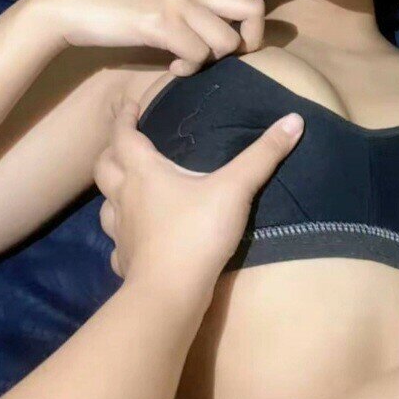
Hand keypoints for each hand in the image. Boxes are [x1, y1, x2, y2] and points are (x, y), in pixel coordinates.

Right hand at [28, 0, 311, 75]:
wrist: (76, 6)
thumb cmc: (119, 11)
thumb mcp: (162, 4)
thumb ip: (192, 15)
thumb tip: (215, 40)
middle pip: (253, 8)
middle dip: (252, 37)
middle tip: (234, 51)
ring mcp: (179, 4)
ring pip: (226, 41)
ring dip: (211, 60)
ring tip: (186, 62)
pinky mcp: (162, 23)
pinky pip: (197, 55)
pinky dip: (188, 69)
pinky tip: (173, 67)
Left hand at [93, 96, 304, 304]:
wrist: (171, 293)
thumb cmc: (197, 232)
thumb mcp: (235, 188)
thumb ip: (263, 155)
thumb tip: (294, 120)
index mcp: (144, 172)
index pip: (124, 136)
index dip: (124, 118)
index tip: (129, 105)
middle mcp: (125, 198)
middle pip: (104, 167)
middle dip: (112, 152)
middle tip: (125, 144)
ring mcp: (121, 232)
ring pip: (105, 206)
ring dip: (113, 194)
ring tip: (128, 191)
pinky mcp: (125, 261)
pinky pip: (118, 245)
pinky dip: (124, 236)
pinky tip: (136, 241)